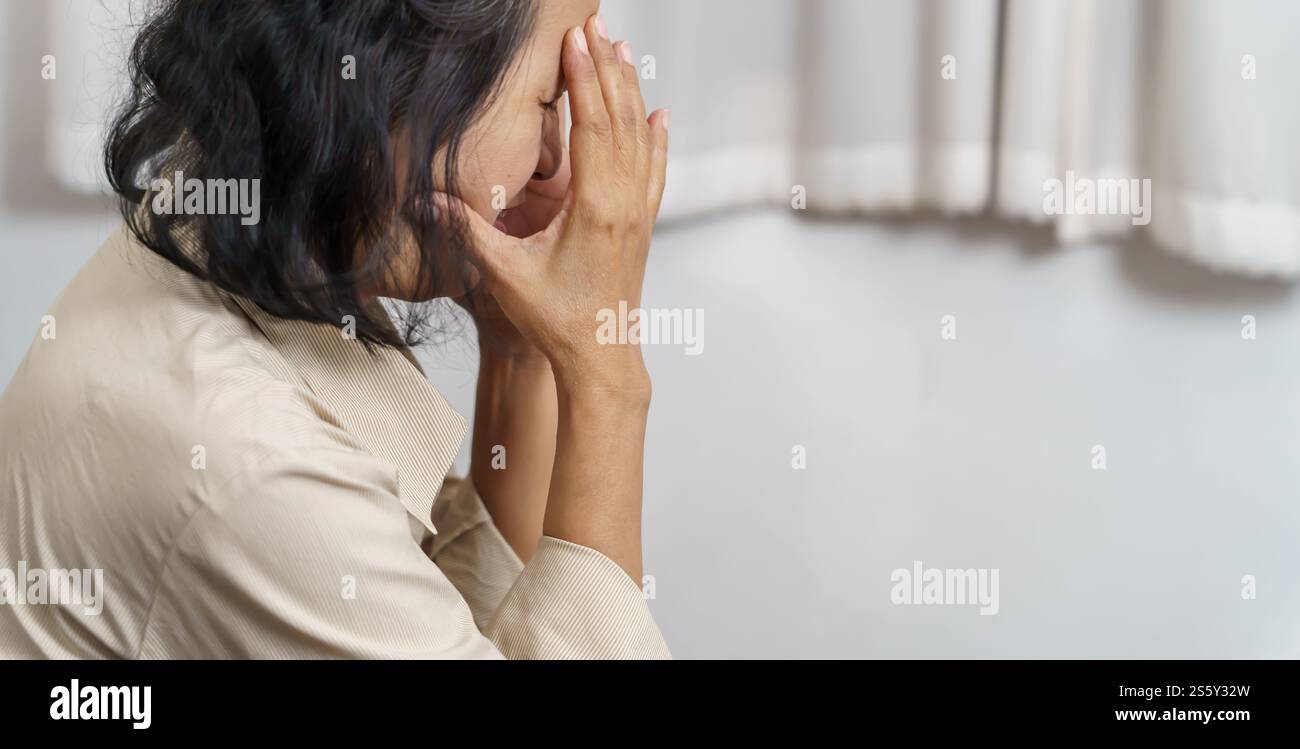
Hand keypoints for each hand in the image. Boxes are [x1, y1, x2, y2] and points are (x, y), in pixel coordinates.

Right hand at [439, 19, 668, 393]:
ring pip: (640, 138)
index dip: (583, 79)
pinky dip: (656, 137)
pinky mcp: (642, 225)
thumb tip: (425, 200)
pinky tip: (659, 115)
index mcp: (597, 208)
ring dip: (630, 91)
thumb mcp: (506, 276)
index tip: (575, 40)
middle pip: (621, 120)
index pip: (593, 126)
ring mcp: (639, 214)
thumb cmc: (556, 320)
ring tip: (620, 49)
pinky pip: (654, 170)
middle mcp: (626, 204)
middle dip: (606, 69)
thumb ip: (468, 233)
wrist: (601, 357)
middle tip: (595, 25)